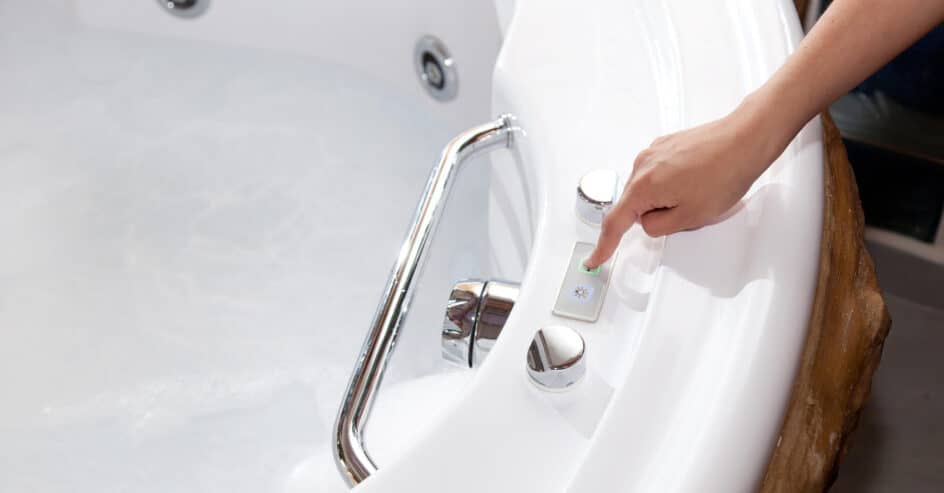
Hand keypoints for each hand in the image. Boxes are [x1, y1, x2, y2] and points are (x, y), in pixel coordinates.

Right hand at [584, 99, 786, 268]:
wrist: (745, 139)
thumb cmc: (724, 174)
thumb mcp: (691, 218)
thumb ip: (659, 226)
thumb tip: (647, 222)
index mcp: (643, 187)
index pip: (615, 223)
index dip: (604, 246)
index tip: (595, 259)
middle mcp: (641, 166)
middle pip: (635, 204)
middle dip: (656, 214)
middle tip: (689, 210)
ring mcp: (652, 152)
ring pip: (649, 189)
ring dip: (667, 197)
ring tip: (699, 190)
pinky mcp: (665, 144)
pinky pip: (658, 173)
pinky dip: (672, 182)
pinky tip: (698, 178)